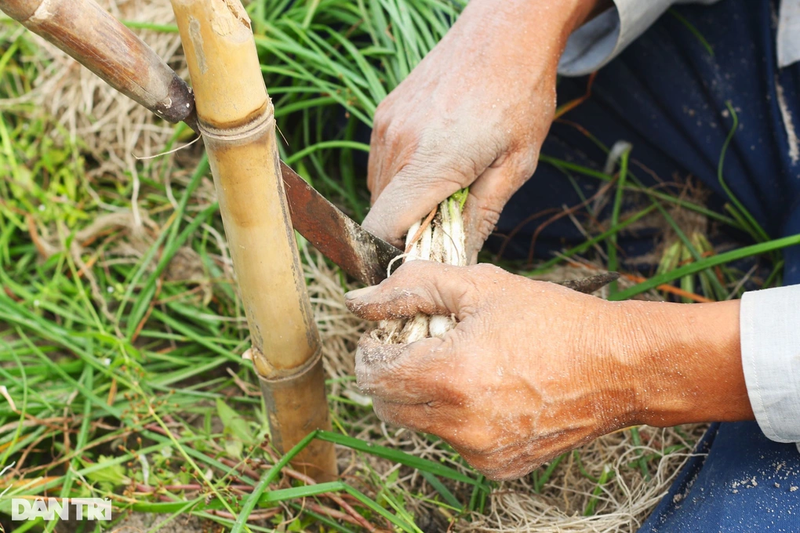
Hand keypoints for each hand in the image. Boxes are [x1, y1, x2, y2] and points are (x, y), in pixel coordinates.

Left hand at [345, 262, 751, 479]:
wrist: (618, 367)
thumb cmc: (553, 319)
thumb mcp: (480, 285)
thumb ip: (411, 288)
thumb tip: (358, 301)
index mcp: (450, 375)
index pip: (371, 374)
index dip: (371, 349)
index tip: (390, 332)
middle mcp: (460, 424)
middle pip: (387, 405)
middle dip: (394, 372)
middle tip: (426, 344)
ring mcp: (479, 451)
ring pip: (419, 424)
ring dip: (424, 395)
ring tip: (464, 363)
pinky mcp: (498, 467)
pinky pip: (453, 441)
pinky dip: (455, 417)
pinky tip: (489, 390)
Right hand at [363, 0, 599, 260]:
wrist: (505, 30)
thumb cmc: (520, 94)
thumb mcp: (516, 163)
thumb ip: (482, 214)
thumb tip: (460, 257)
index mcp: (431, 161)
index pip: (381, 228)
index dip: (392, 254)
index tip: (420, 259)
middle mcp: (397, 144)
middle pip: (381, 213)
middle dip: (409, 229)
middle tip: (448, 222)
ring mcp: (386, 125)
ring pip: (379, 188)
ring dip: (406, 201)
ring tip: (448, 186)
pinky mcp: (385, 113)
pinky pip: (383, 161)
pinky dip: (403, 174)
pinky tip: (438, 160)